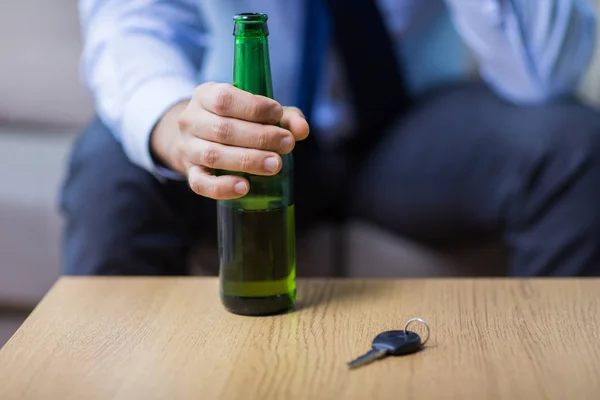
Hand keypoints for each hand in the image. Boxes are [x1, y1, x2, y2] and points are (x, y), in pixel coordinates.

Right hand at [150, 82, 309, 199]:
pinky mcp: (190, 173)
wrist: (195, 138)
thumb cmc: (234, 119)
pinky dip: (223, 187)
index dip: (254, 107)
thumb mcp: (255, 109)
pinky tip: (245, 188)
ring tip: (276, 164)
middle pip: (223, 130)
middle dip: (260, 137)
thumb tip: (302, 130)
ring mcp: (188, 148)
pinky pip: (201, 184)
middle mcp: (191, 120)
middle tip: (287, 143)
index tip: (278, 114)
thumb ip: (283, 116)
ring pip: (213, 155)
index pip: (224, 99)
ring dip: (248, 160)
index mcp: (205, 95)